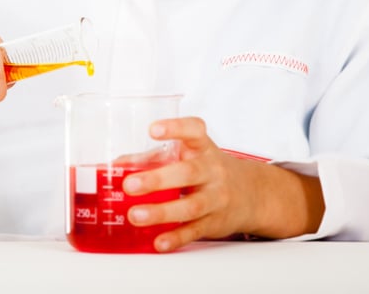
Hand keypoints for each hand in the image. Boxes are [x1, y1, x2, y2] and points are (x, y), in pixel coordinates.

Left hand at [122, 117, 323, 250]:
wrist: (250, 194)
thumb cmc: (208, 170)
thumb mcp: (187, 156)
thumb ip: (152, 158)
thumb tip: (117, 165)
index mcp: (202, 148)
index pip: (194, 131)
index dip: (175, 128)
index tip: (153, 129)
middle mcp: (212, 170)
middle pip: (188, 173)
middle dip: (157, 179)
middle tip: (129, 185)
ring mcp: (216, 197)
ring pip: (191, 206)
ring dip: (161, 212)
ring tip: (135, 215)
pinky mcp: (215, 222)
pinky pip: (195, 231)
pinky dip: (176, 237)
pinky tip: (159, 241)